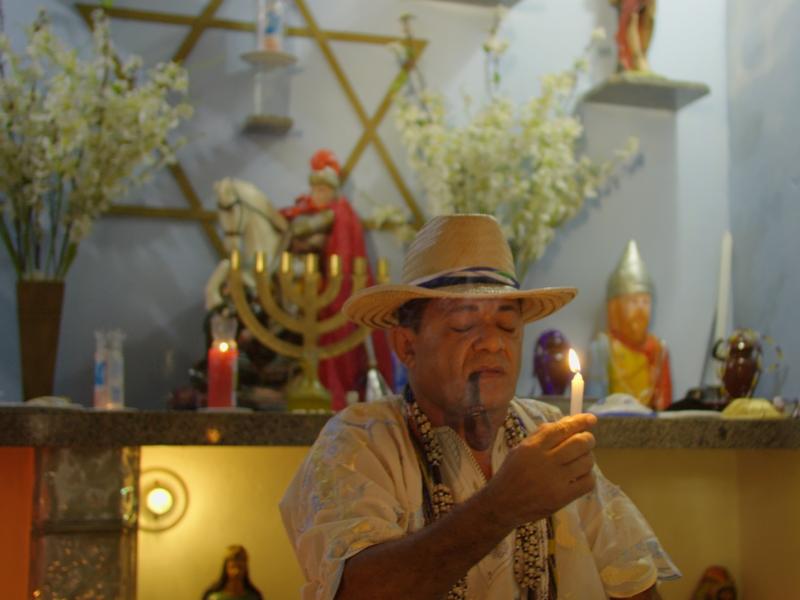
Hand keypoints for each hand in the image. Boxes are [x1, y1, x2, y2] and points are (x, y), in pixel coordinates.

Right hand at [484, 413, 596, 527]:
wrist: (502, 505)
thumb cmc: (511, 473)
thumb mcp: (520, 449)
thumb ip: (541, 435)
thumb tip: (568, 423)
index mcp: (532, 447)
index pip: (562, 428)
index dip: (580, 421)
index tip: (591, 419)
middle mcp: (545, 461)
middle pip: (579, 443)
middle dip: (588, 439)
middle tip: (587, 441)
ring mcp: (555, 481)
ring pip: (587, 462)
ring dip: (588, 458)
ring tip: (581, 459)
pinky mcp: (562, 498)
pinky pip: (588, 482)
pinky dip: (588, 476)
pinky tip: (581, 475)